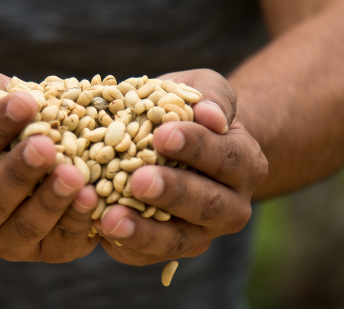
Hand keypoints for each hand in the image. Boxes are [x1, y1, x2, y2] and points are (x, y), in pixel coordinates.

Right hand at [0, 70, 99, 262]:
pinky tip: (94, 197)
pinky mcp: (47, 253)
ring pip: (26, 225)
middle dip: (20, 170)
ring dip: (50, 200)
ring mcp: (9, 241)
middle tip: (45, 145)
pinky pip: (61, 241)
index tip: (23, 101)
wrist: (27, 181)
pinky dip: (77, 220)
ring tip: (73, 175)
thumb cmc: (8, 137)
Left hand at [93, 69, 267, 264]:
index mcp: (245, 164)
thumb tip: (211, 115)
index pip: (225, 157)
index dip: (196, 147)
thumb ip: (211, 96)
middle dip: (172, 192)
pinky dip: (124, 245)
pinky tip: (99, 230)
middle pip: (207, 204)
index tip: (163, 135)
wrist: (180, 147)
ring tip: (110, 218)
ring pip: (178, 239)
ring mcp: (202, 234)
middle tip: (138, 180)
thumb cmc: (189, 111)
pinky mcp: (169, 250)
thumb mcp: (202, 88)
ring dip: (144, 231)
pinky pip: (149, 255)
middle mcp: (232, 206)